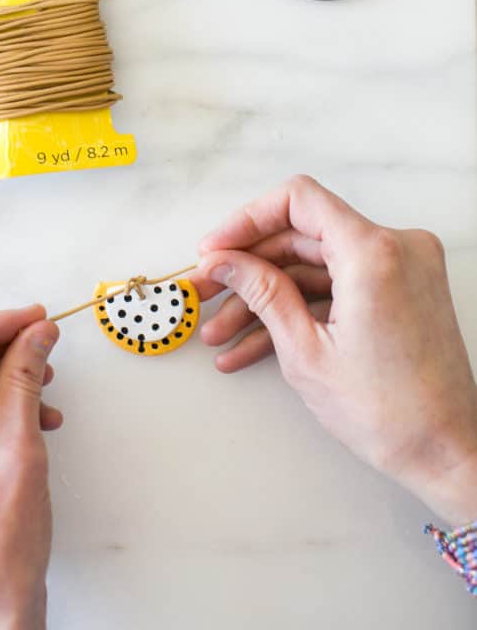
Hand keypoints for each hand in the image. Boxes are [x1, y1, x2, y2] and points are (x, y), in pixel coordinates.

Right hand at [194, 175, 476, 525]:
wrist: (446, 452)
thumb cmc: (391, 414)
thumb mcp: (305, 351)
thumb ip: (260, 292)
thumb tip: (224, 262)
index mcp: (373, 253)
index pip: (297, 200)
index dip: (247, 220)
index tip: (217, 249)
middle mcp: (395, 247)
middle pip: (302, 234)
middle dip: (248, 266)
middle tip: (207, 291)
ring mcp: (401, 267)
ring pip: (314, 265)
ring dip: (266, 295)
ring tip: (220, 331)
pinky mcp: (400, 288)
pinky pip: (337, 285)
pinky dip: (299, 306)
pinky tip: (253, 342)